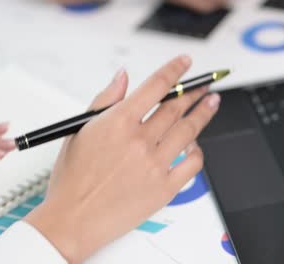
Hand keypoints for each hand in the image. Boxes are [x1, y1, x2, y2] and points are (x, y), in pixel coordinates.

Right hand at [24, 57, 219, 262]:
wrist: (72, 220)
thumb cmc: (72, 178)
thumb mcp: (80, 130)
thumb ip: (105, 99)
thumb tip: (123, 75)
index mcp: (118, 122)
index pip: (156, 86)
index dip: (175, 70)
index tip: (185, 62)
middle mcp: (140, 141)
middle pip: (177, 107)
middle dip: (195, 91)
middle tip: (205, 84)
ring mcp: (155, 165)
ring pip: (189, 131)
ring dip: (204, 113)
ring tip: (212, 103)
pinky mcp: (164, 189)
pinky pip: (192, 164)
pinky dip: (198, 151)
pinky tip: (196, 144)